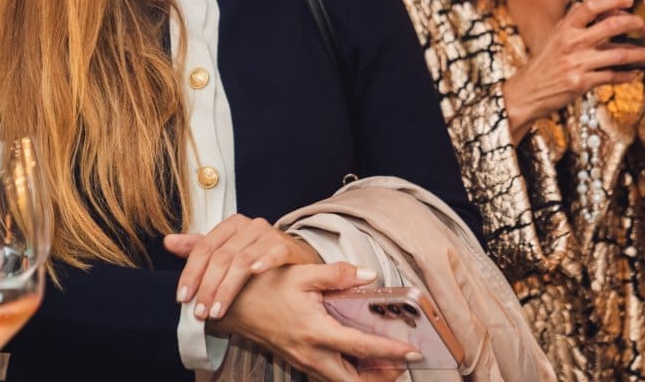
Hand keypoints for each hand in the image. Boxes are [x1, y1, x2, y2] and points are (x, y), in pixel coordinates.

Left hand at [164, 214, 321, 322]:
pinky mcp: (288, 246)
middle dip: (208, 287)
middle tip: (199, 312)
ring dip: (228, 288)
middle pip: (222, 256)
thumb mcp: (227, 253)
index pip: (204, 247)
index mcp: (231, 225)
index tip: (182, 298)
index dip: (191, 273)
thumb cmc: (257, 257)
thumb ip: (198, 248)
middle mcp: (250, 226)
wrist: (295, 260)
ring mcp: (270, 234)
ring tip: (217, 311)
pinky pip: (275, 252)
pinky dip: (265, 261)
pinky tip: (256, 274)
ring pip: (243, 260)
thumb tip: (168, 241)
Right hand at [213, 262, 420, 381]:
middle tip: (403, 363)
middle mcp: (311, 354)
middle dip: (381, 377)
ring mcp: (304, 361)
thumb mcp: (301, 273)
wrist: (231, 304)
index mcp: (315, 331)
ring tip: (389, 363)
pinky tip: (360, 357)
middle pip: (353, 381)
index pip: (361, 347)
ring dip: (366, 377)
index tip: (413, 351)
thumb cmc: (265, 286)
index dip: (390, 351)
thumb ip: (337, 274)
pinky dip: (350, 371)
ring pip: (341, 381)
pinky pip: (330, 374)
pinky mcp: (299, 360)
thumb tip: (369, 275)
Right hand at [503, 0, 644, 141]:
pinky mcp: (582, 83)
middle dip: (634, 24)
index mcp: (565, 27)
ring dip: (639, 53)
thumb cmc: (545, 63)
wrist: (528, 91)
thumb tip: (606, 10)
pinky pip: (612, 76)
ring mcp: (577, 63)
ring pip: (619, 54)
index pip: (592, 5)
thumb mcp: (557, 37)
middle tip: (644, 26)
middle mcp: (571, 42)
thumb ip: (578, 24)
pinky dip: (627, 75)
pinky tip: (635, 73)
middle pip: (611, 26)